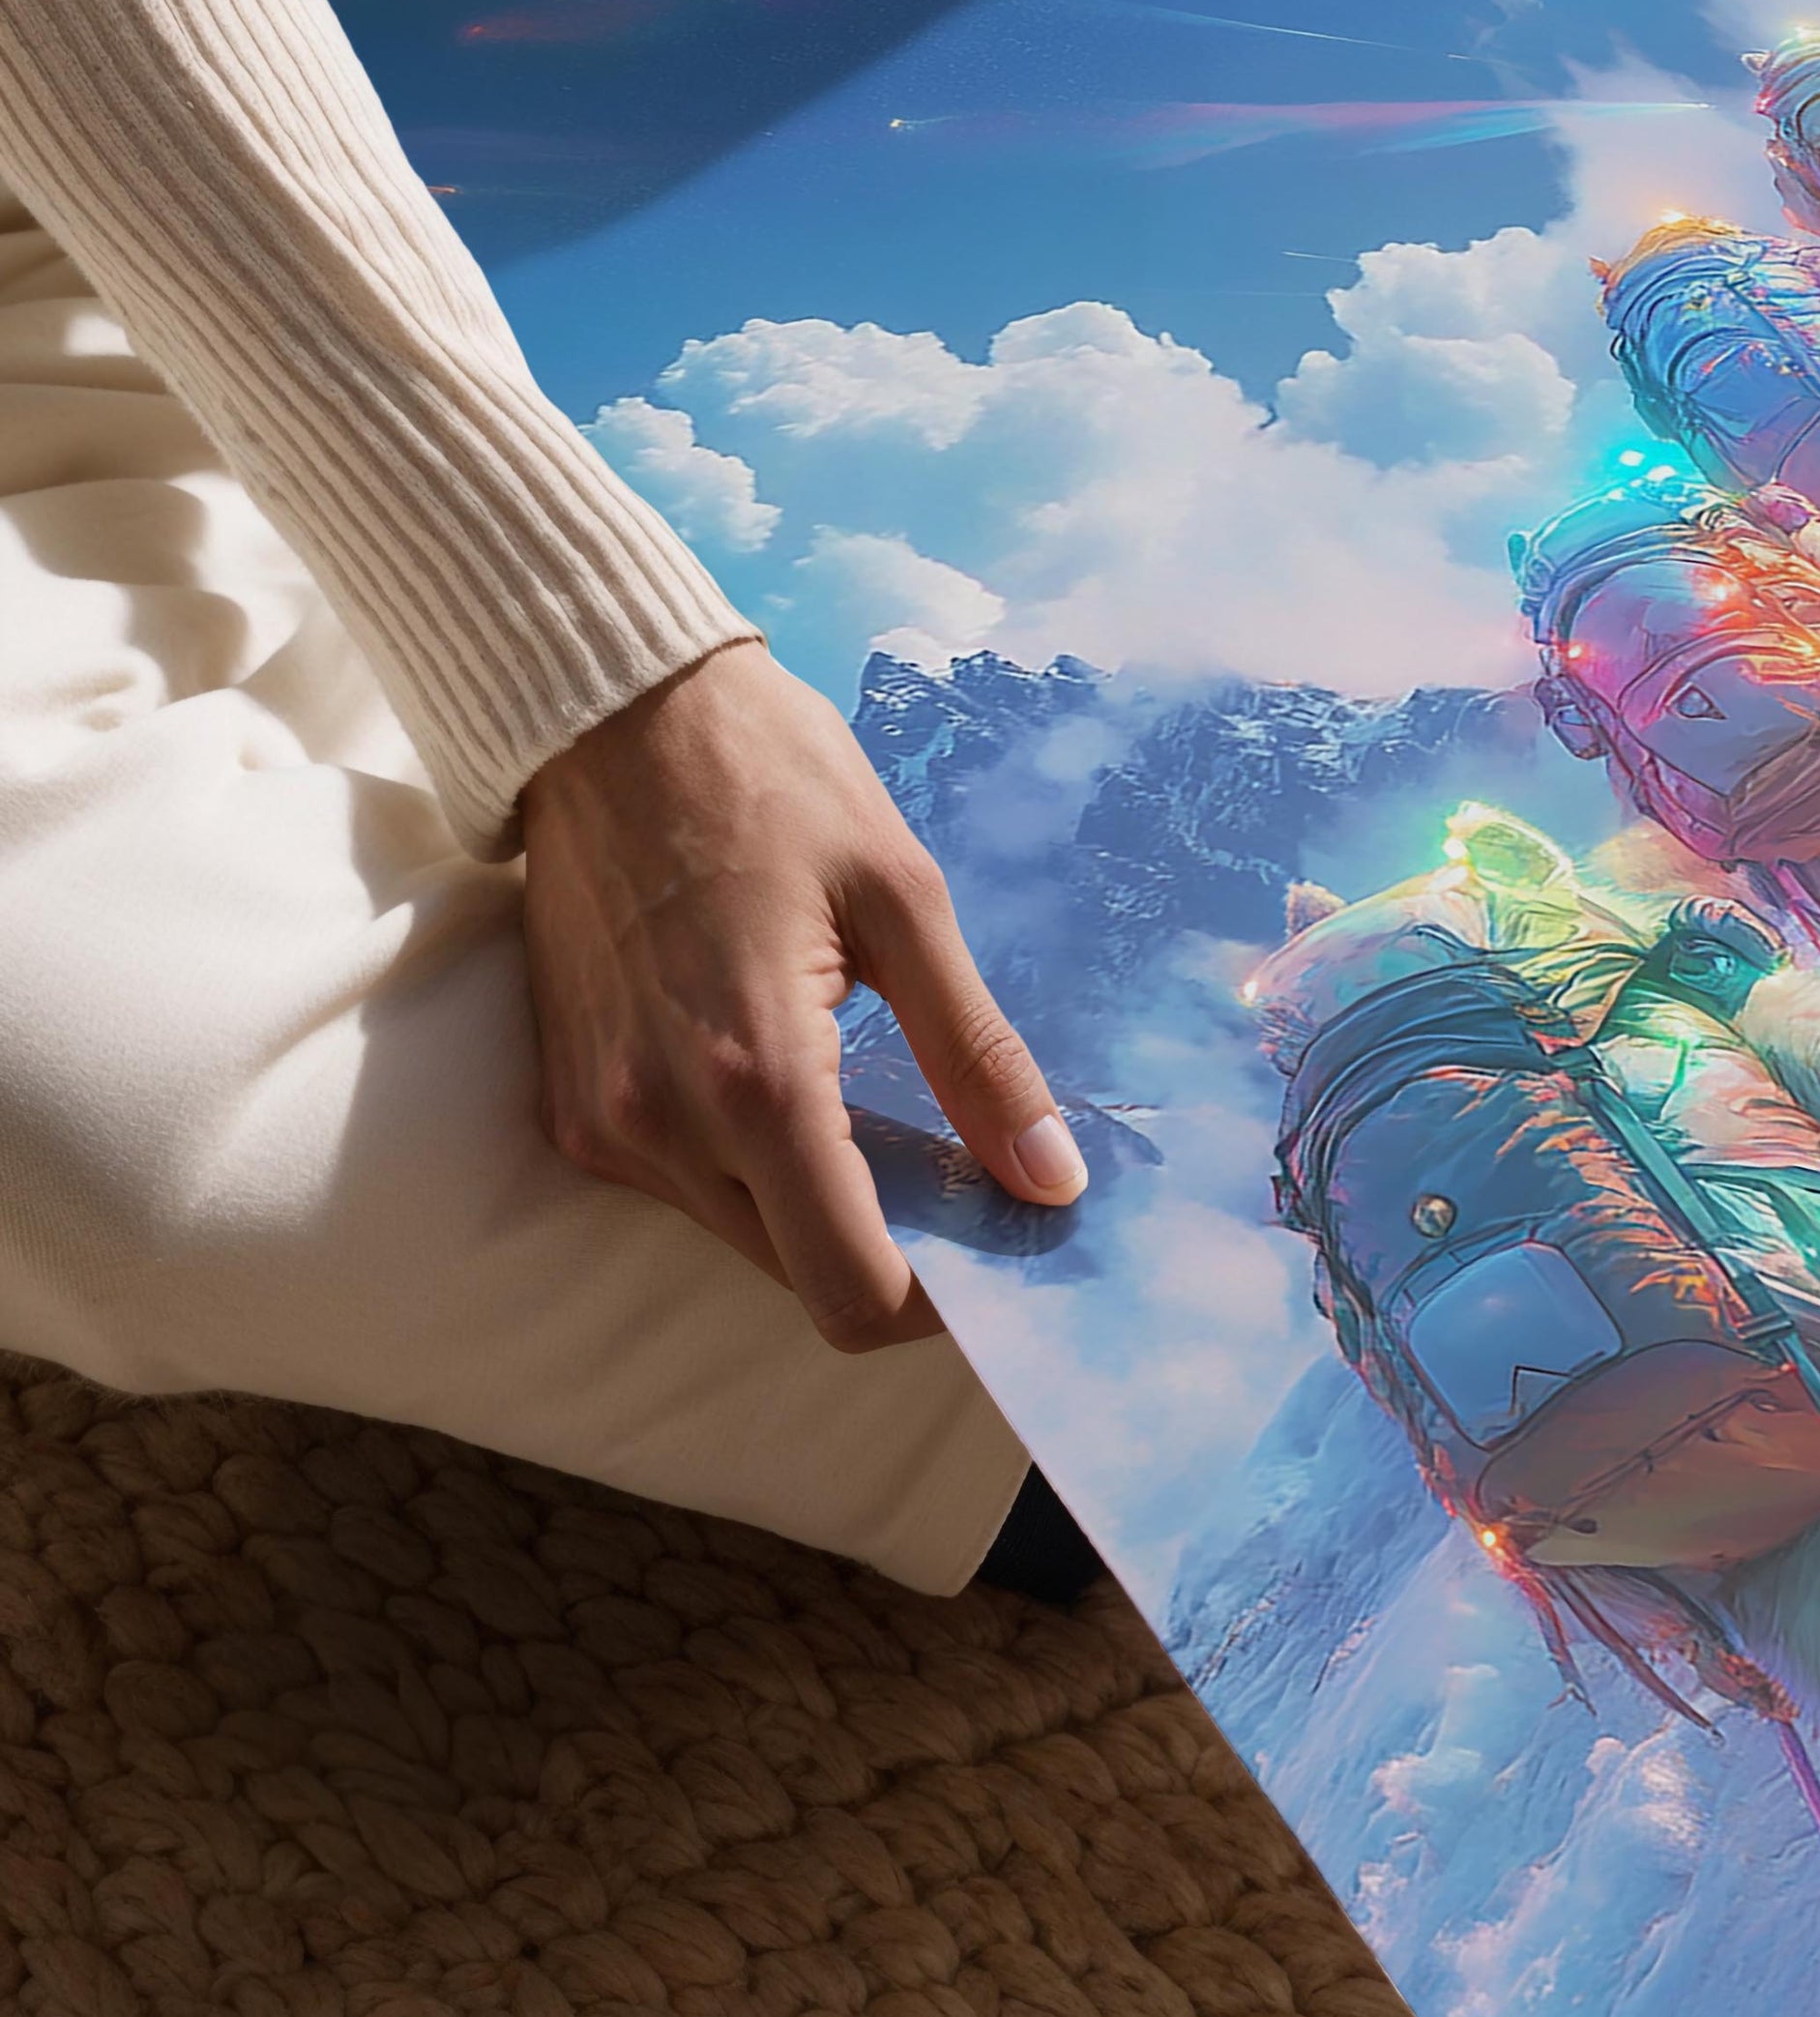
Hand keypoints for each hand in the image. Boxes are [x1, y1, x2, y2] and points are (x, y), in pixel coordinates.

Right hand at [521, 639, 1079, 1351]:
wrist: (606, 711)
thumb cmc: (773, 781)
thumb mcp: (907, 902)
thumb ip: (980, 1057)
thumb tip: (1054, 1179)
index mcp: (757, 1079)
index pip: (851, 1288)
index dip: (936, 1304)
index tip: (998, 1248)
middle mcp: (660, 1126)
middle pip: (801, 1276)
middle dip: (892, 1252)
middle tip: (966, 1177)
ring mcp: (601, 1123)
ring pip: (742, 1238)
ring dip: (821, 1209)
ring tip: (883, 1115)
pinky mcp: (569, 1106)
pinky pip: (682, 1190)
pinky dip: (753, 1171)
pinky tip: (796, 1083)